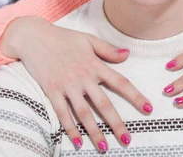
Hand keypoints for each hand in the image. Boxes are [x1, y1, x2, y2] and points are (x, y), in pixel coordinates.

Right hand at [0, 17, 151, 151]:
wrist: (33, 37)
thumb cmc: (63, 37)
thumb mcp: (88, 39)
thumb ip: (108, 49)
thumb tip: (128, 54)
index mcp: (95, 65)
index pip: (121, 83)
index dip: (136, 97)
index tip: (149, 108)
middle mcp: (83, 78)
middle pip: (104, 104)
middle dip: (116, 123)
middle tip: (127, 140)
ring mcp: (67, 86)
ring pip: (84, 114)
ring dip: (95, 132)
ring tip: (104, 147)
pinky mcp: (52, 91)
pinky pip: (63, 114)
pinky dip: (70, 129)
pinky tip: (78, 142)